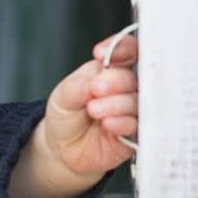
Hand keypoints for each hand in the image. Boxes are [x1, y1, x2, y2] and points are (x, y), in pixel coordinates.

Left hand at [43, 33, 138, 176]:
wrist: (61, 149)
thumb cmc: (66, 115)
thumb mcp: (63, 95)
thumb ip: (78, 86)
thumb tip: (94, 82)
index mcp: (109, 71)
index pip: (126, 51)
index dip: (121, 48)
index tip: (100, 54)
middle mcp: (124, 89)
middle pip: (132, 77)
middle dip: (115, 81)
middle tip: (96, 89)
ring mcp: (130, 112)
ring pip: (136, 102)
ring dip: (116, 104)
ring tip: (94, 110)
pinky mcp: (133, 135)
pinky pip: (136, 127)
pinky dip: (123, 123)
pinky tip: (109, 124)